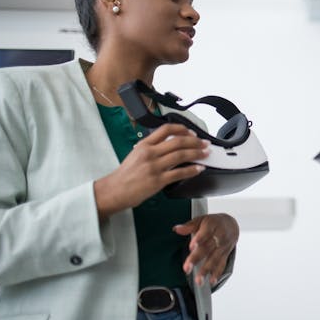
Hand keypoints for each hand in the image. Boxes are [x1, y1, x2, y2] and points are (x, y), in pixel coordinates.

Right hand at [94, 124, 209, 217]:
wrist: (114, 191)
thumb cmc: (125, 175)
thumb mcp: (135, 154)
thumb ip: (151, 147)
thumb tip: (168, 144)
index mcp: (144, 145)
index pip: (166, 130)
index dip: (182, 129)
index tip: (191, 132)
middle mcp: (150, 153)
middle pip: (178, 141)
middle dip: (195, 141)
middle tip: (204, 143)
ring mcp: (154, 167)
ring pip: (181, 155)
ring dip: (197, 153)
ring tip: (206, 153)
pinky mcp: (158, 180)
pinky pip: (179, 173)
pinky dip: (192, 170)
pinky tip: (199, 169)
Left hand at [174, 214, 238, 286]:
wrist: (232, 224)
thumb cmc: (214, 223)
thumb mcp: (202, 220)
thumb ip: (189, 226)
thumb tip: (177, 229)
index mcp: (212, 225)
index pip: (205, 232)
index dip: (199, 239)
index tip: (191, 247)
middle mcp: (219, 236)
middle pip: (208, 248)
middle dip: (196, 258)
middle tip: (186, 268)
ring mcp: (223, 246)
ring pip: (215, 259)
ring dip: (206, 270)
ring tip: (198, 280)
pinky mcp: (226, 254)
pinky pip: (222, 264)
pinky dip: (217, 273)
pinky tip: (211, 281)